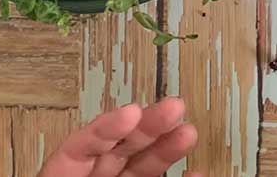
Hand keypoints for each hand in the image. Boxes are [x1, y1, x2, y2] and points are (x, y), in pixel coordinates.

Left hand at [39, 97, 201, 176]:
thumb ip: (87, 166)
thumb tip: (116, 135)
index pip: (80, 145)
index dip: (107, 126)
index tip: (132, 112)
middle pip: (118, 148)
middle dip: (148, 125)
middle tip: (174, 107)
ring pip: (142, 166)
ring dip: (167, 148)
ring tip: (188, 132)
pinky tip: (195, 171)